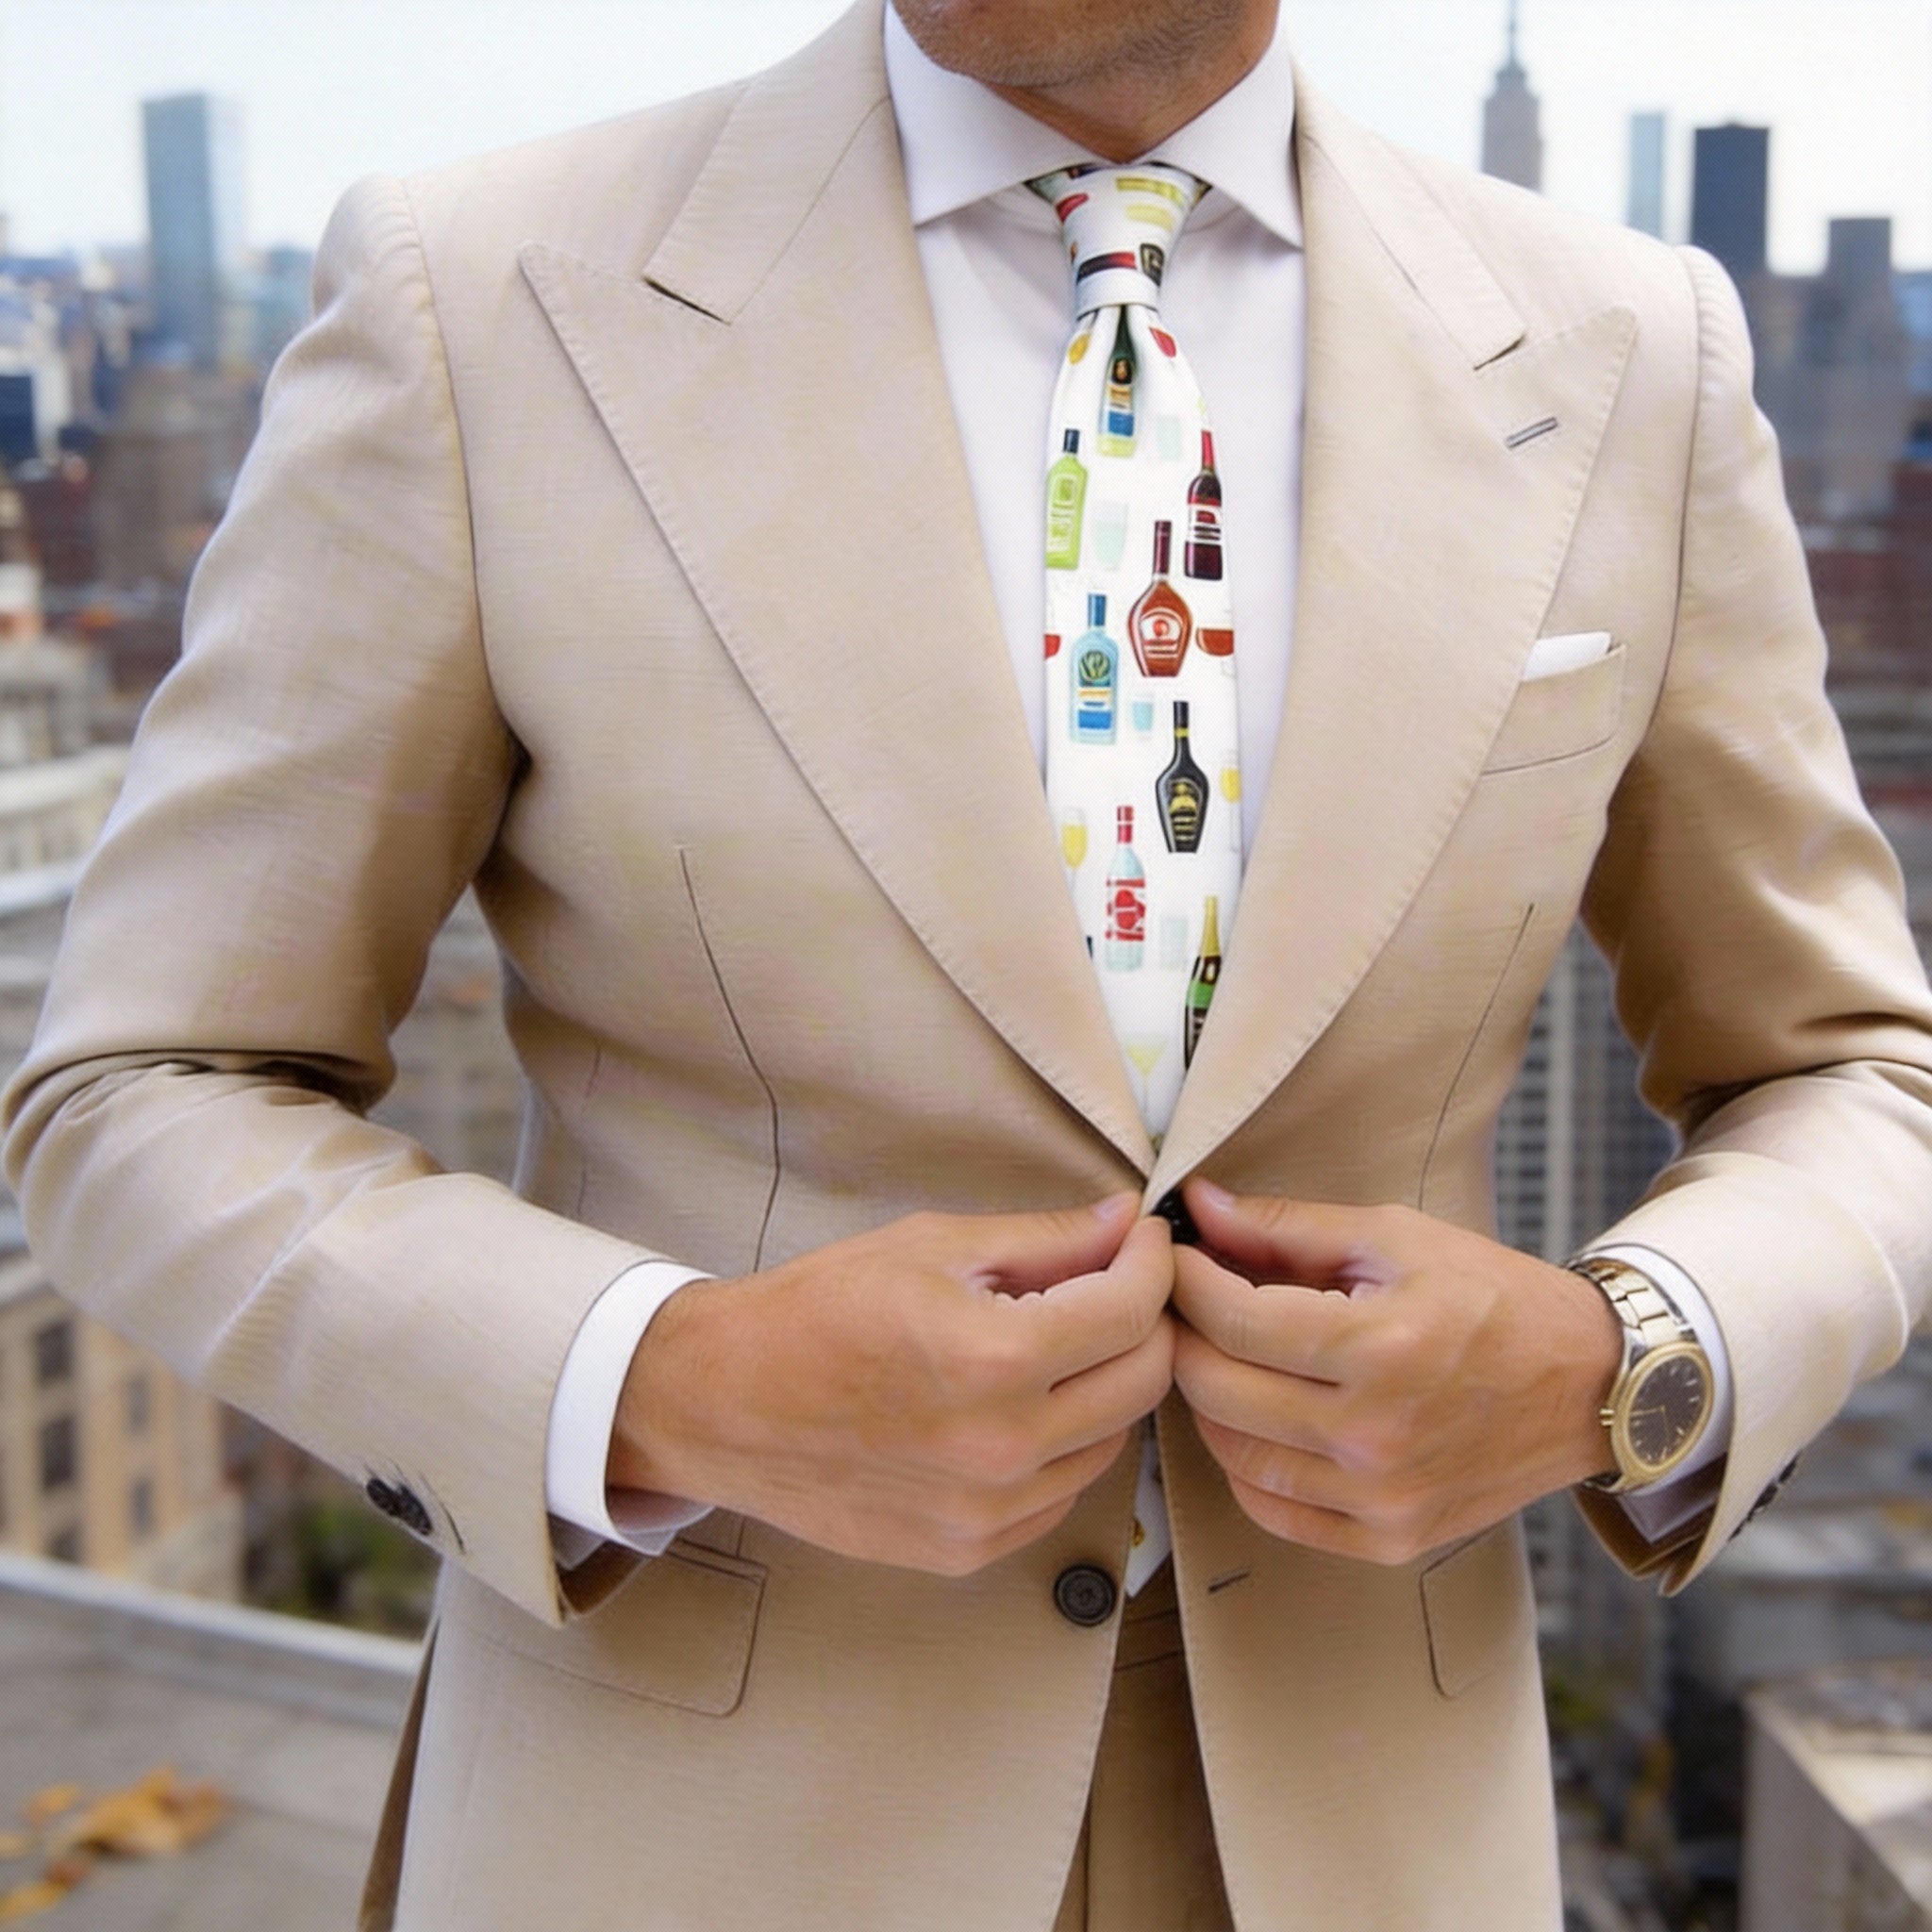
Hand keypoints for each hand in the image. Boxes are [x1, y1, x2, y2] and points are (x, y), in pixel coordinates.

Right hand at [610, 1197, 1174, 1576]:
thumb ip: (1044, 1240)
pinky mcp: (969, 1550)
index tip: (1143, 1240)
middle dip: (1145, 1321)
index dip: (1152, 1262)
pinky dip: (1063, 1446)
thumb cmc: (817, 1310)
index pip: (1132, 1309)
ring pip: (1112, 1441)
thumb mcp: (930, 1247)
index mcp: (995, 1359)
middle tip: (1114, 1285)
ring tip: (1058, 1345)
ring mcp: (988, 1511)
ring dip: (1105, 1385)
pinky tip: (1019, 1407)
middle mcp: (1003, 1447)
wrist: (721, 1404)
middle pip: (1144, 1381)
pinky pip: (1062, 1493)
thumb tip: (1127, 1222)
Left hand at [1170, 1182, 1622, 1565]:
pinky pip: (1273, 1513)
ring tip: (1219, 1356)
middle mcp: (1377, 1434)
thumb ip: (1287, 1227)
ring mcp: (1382, 1497)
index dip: (1185, 1281)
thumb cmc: (1493, 1298)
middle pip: (1217, 1389)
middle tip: (1183, 1304)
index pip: (1233, 1320)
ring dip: (1207, 1400)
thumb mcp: (1395, 1238)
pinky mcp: (1389, 1539)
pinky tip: (1254, 1420)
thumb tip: (1197, 1206)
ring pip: (1233, 1455)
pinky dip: (1244, 1466)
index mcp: (1382, 1346)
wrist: (1590, 1385)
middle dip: (1182, 1336)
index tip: (1175, 1257)